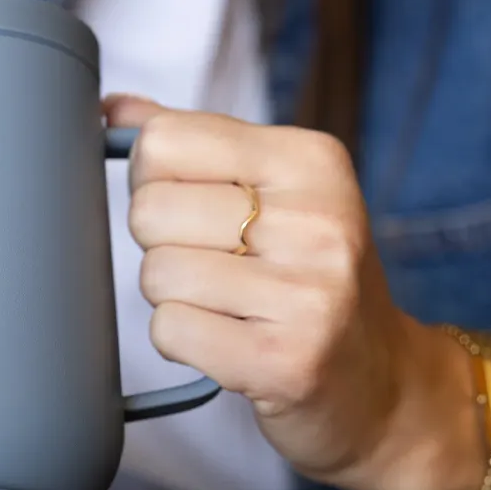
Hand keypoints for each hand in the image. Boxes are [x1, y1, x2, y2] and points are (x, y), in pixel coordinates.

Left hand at [107, 96, 484, 489]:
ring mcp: (308, 294)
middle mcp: (318, 219)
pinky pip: (170, 330)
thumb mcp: (274, 192)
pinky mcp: (284, 360)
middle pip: (149, 210)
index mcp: (309, 160)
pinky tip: (226, 340)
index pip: (162, 141)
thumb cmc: (307, 279)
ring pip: (156, 274)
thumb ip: (194, 145)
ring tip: (226, 306)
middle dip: (162, 245)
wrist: (379, 383)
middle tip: (215, 266)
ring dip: (173, 298)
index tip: (192, 207)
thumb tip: (111, 106)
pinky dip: (182, 340)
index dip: (153, 180)